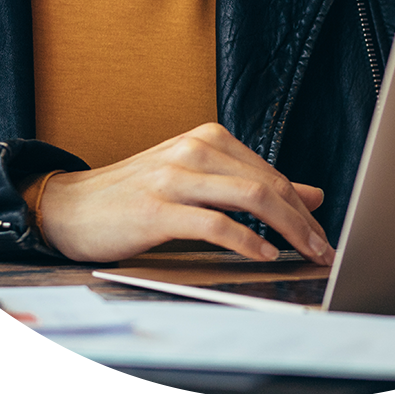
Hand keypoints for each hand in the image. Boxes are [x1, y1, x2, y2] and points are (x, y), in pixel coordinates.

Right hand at [37, 122, 334, 265]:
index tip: (322, 235)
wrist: (71, 205)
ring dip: (287, 229)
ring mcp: (175, 176)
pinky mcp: (156, 209)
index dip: (303, 207)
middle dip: (303, 221)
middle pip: (267, 184)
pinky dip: (246, 240)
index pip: (271, 173)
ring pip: (250, 198)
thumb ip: (251, 184)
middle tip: (324, 250)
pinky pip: (214, 224)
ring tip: (304, 254)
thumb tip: (311, 195)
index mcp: (208, 138)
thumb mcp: (199, 180)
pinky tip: (263, 254)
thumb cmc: (137, 195)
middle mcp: (195, 149)